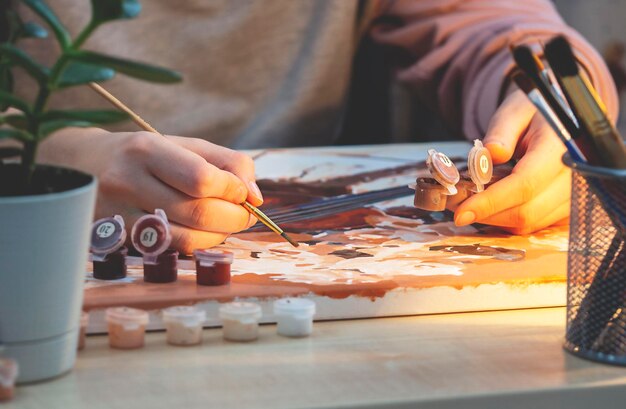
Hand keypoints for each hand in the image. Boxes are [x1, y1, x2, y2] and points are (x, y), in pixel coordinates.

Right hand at [39, 129, 262, 252]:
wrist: (83, 165)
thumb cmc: (147, 154)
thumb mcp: (187, 145)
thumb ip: (229, 164)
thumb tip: (256, 197)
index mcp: (148, 150)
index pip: (203, 179)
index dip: (234, 191)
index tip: (244, 193)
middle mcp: (127, 181)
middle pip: (198, 212)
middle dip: (234, 218)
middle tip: (244, 214)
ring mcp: (119, 214)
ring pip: (185, 239)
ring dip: (218, 235)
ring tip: (224, 223)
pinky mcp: (117, 239)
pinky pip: (170, 250)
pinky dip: (197, 244)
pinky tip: (201, 232)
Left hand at [451, 89, 570, 233]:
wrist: (563, 120)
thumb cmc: (536, 112)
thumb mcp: (515, 110)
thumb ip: (502, 131)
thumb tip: (490, 154)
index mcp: (559, 149)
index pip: (525, 184)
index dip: (491, 202)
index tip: (461, 212)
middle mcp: (573, 178)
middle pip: (525, 212)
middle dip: (486, 214)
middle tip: (454, 205)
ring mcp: (573, 197)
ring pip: (529, 224)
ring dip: (495, 218)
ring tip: (471, 202)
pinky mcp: (567, 209)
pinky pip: (534, 225)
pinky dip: (508, 219)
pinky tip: (492, 205)